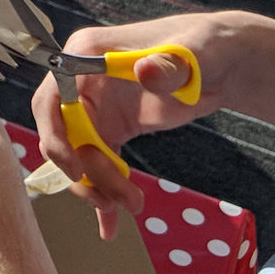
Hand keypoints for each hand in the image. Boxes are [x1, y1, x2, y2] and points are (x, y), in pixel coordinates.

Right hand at [28, 12, 227, 234]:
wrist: (222, 63)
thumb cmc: (203, 48)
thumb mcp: (190, 55)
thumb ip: (167, 65)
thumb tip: (145, 72)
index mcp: (86, 55)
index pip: (52, 97)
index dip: (54, 134)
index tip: (74, 168)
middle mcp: (82, 83)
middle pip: (64, 135)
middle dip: (85, 171)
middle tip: (117, 200)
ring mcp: (95, 108)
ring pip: (80, 156)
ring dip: (99, 187)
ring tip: (133, 206)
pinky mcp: (112, 128)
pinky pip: (98, 164)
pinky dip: (105, 192)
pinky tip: (111, 225)